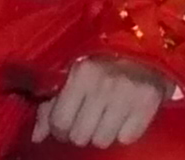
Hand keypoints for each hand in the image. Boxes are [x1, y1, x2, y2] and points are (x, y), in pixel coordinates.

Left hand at [34, 53, 170, 146]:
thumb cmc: (104, 58)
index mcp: (81, 72)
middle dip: (81, 130)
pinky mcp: (148, 104)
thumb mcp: (75, 73)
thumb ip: (51, 103)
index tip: (67, 120)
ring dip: (103, 132)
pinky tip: (125, 114)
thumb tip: (36, 137)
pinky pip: (126, 138)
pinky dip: (124, 131)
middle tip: (89, 116)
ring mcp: (127, 94)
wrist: (147, 44)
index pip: (59, 122)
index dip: (60, 128)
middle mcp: (103, 83)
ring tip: (108, 114)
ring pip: (102, 141)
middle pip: (79, 137)